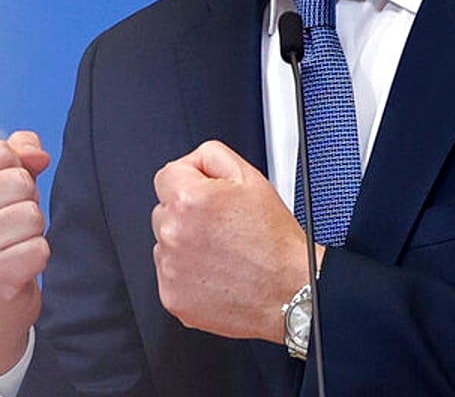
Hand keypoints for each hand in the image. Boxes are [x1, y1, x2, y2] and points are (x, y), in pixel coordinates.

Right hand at [0, 131, 51, 380]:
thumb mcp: (1, 190)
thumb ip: (19, 155)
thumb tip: (38, 154)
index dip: (16, 169)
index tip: (4, 197)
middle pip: (19, 180)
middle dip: (27, 202)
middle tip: (11, 228)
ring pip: (31, 214)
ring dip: (33, 233)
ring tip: (14, 247)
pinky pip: (40, 248)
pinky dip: (38, 258)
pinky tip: (18, 268)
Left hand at [151, 140, 316, 340]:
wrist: (290, 292)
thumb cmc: (276, 243)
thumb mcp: (251, 178)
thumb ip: (211, 156)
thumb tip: (192, 161)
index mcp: (188, 200)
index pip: (166, 176)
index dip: (190, 182)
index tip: (206, 196)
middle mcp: (173, 233)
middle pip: (164, 211)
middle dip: (186, 215)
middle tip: (221, 228)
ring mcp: (170, 268)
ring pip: (166, 244)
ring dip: (185, 245)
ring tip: (222, 254)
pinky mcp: (172, 296)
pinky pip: (170, 275)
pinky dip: (188, 275)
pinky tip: (216, 275)